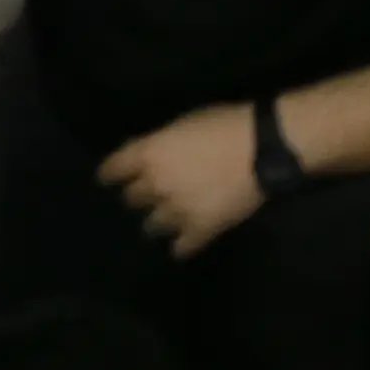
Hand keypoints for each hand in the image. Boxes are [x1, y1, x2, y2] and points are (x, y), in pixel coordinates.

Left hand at [98, 104, 264, 258]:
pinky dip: (180, 245)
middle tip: (146, 194)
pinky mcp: (201, 229)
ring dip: (156, 221)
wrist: (261, 148)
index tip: (108, 179)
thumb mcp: (183, 123)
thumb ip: (158, 142)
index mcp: (149, 154)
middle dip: (137, 196)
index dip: (109, 174)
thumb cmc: (223, 124)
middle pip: (131, 199)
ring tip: (164, 219)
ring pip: (152, 226)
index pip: (113, 170)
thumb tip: (142, 151)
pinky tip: (181, 244)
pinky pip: (181, 247)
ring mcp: (177, 211)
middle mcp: (156, 185)